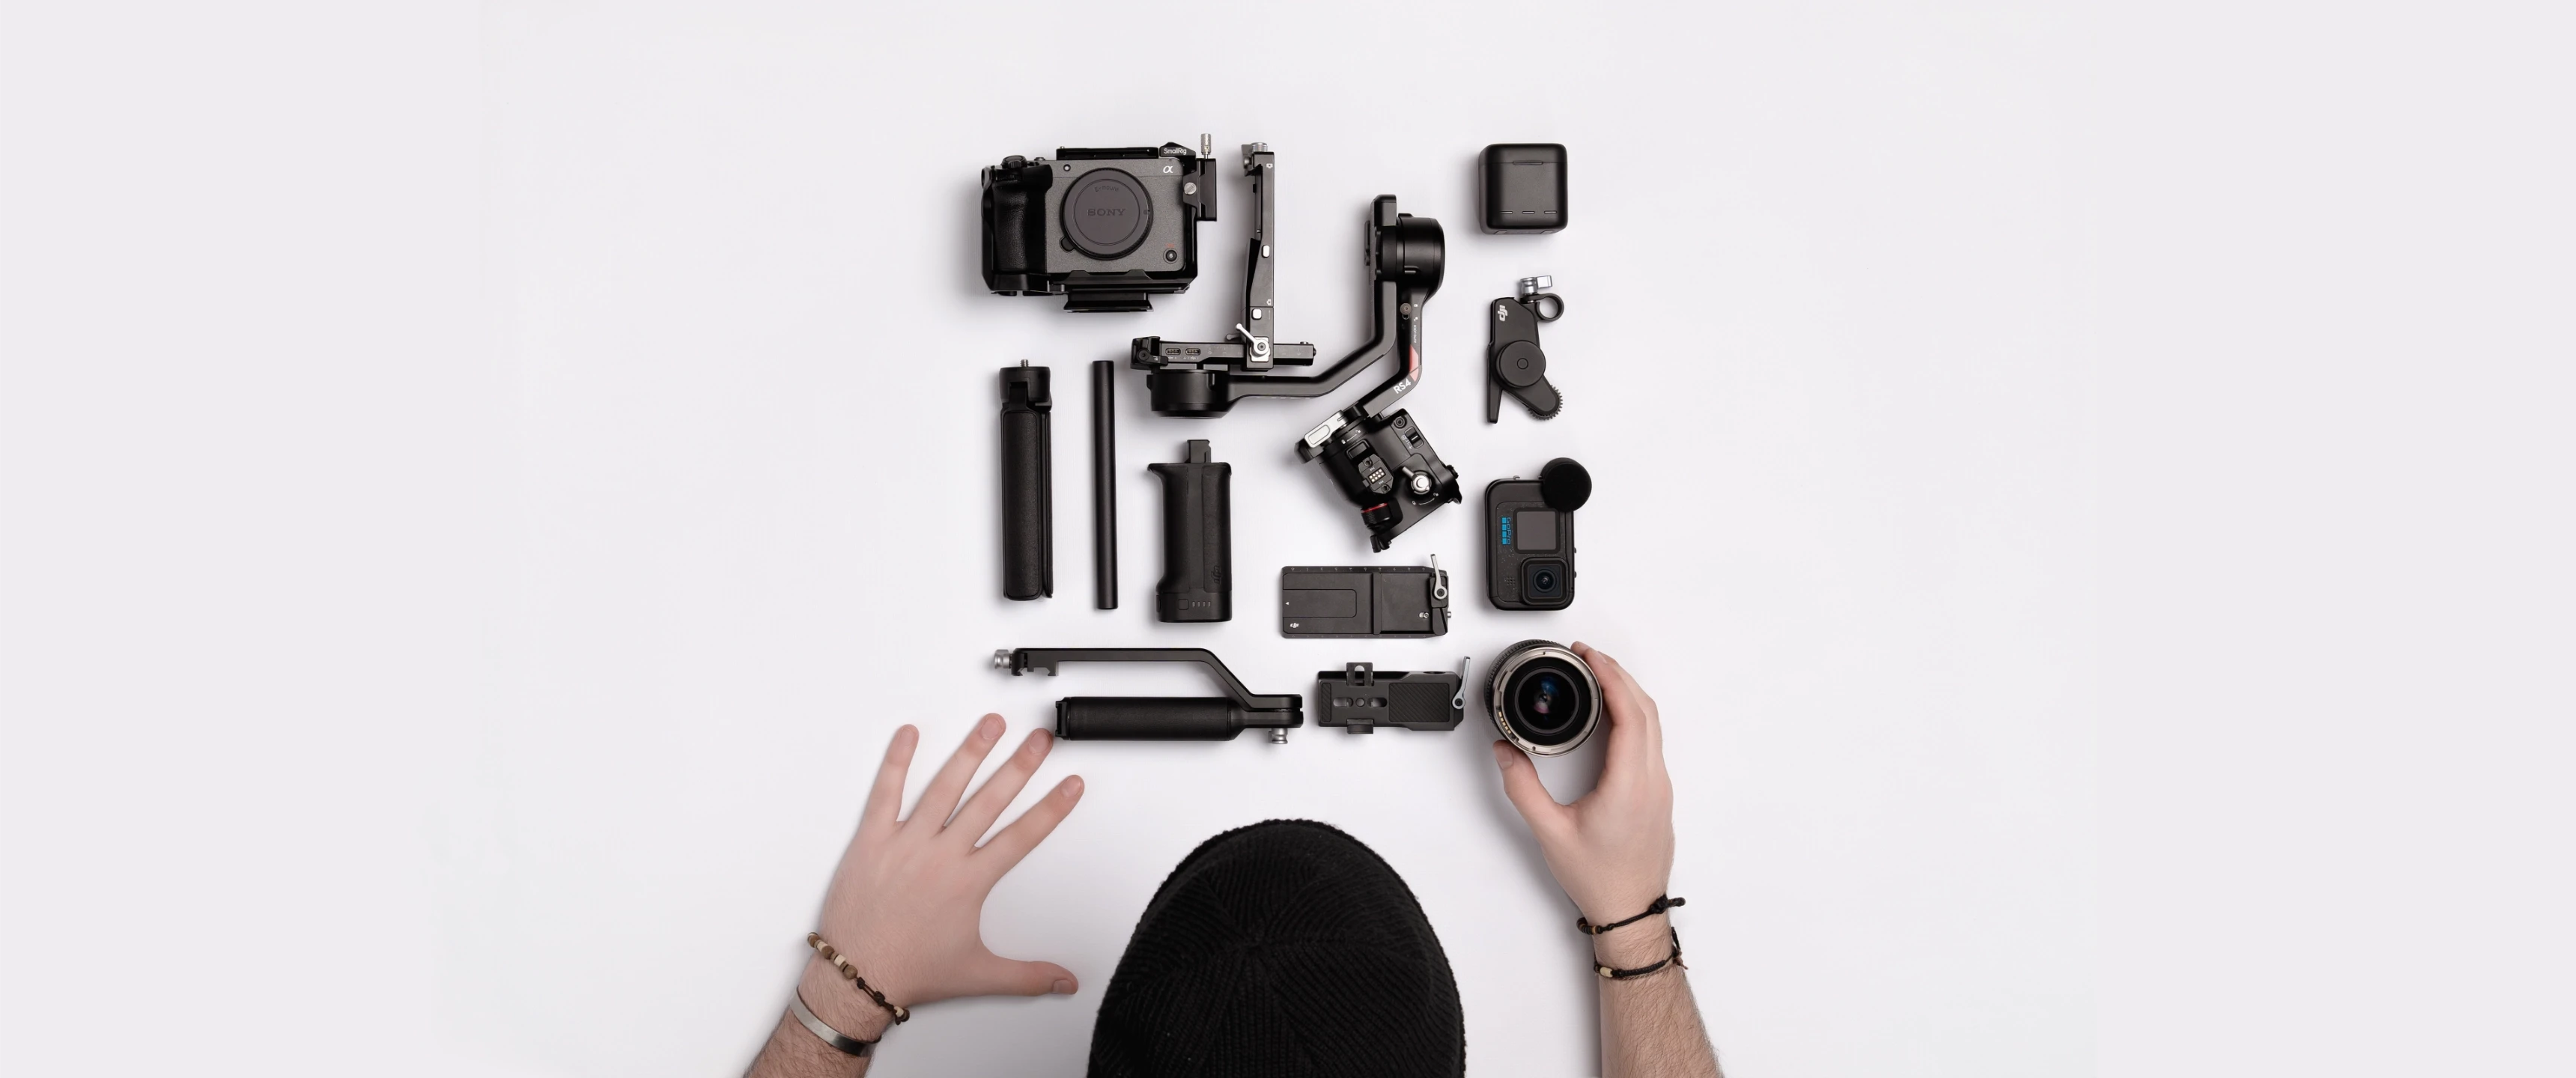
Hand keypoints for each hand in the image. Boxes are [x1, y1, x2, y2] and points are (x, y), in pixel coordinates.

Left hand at [797, 715, 1084, 1034]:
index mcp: (969, 882)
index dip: (1052, 809)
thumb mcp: (978, 975)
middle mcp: (941, 856)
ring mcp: (906, 844)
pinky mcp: (872, 841)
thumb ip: (1028, 976)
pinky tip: (908, 734)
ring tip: (990, 725)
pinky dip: (897, 762)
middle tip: (1040, 740)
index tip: (1071, 784)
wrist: (856, 977)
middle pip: (990, 801)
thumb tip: (1064, 983)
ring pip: (944, 788)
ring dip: (970, 752)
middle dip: (1020, 766)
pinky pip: (886, 793)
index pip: (1022, 836)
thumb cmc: (910, 972)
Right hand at [1491, 643, 1675, 958]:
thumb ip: (1522, 789)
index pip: (1629, 714)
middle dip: (1618, 676)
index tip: (1590, 657)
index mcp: (1629, 785)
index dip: (1611, 677)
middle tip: (1589, 658)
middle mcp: (1651, 782)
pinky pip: (1652, 742)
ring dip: (1628, 695)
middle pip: (1646, 710)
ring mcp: (1660, 788)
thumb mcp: (1550, 833)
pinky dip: (1634, 717)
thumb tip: (1505, 754)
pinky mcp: (1659, 795)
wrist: (1631, 910)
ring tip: (1599, 679)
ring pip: (1653, 726)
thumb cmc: (1599, 879)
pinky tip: (1614, 717)